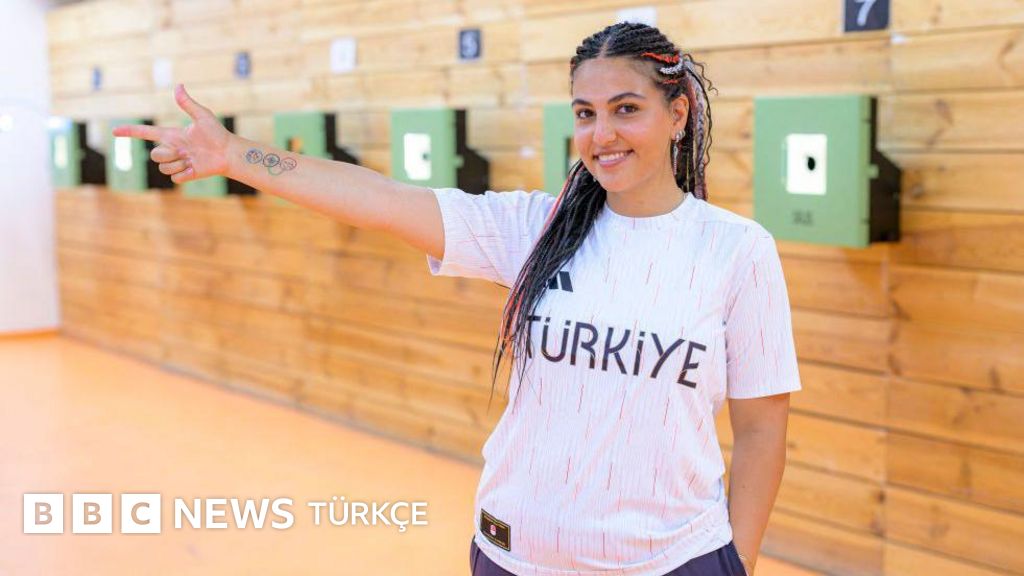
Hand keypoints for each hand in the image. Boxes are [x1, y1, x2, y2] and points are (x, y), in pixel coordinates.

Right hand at [111, 84, 230, 183]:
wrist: (228, 153)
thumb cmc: (217, 133)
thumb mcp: (202, 117)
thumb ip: (188, 104)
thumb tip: (179, 86)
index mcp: (172, 135)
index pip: (146, 133)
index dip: (130, 131)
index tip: (114, 131)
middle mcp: (172, 149)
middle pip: (154, 155)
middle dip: (167, 154)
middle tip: (185, 152)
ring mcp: (178, 162)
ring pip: (163, 168)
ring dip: (178, 164)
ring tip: (193, 160)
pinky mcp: (185, 174)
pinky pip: (174, 178)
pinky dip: (185, 174)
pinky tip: (196, 169)